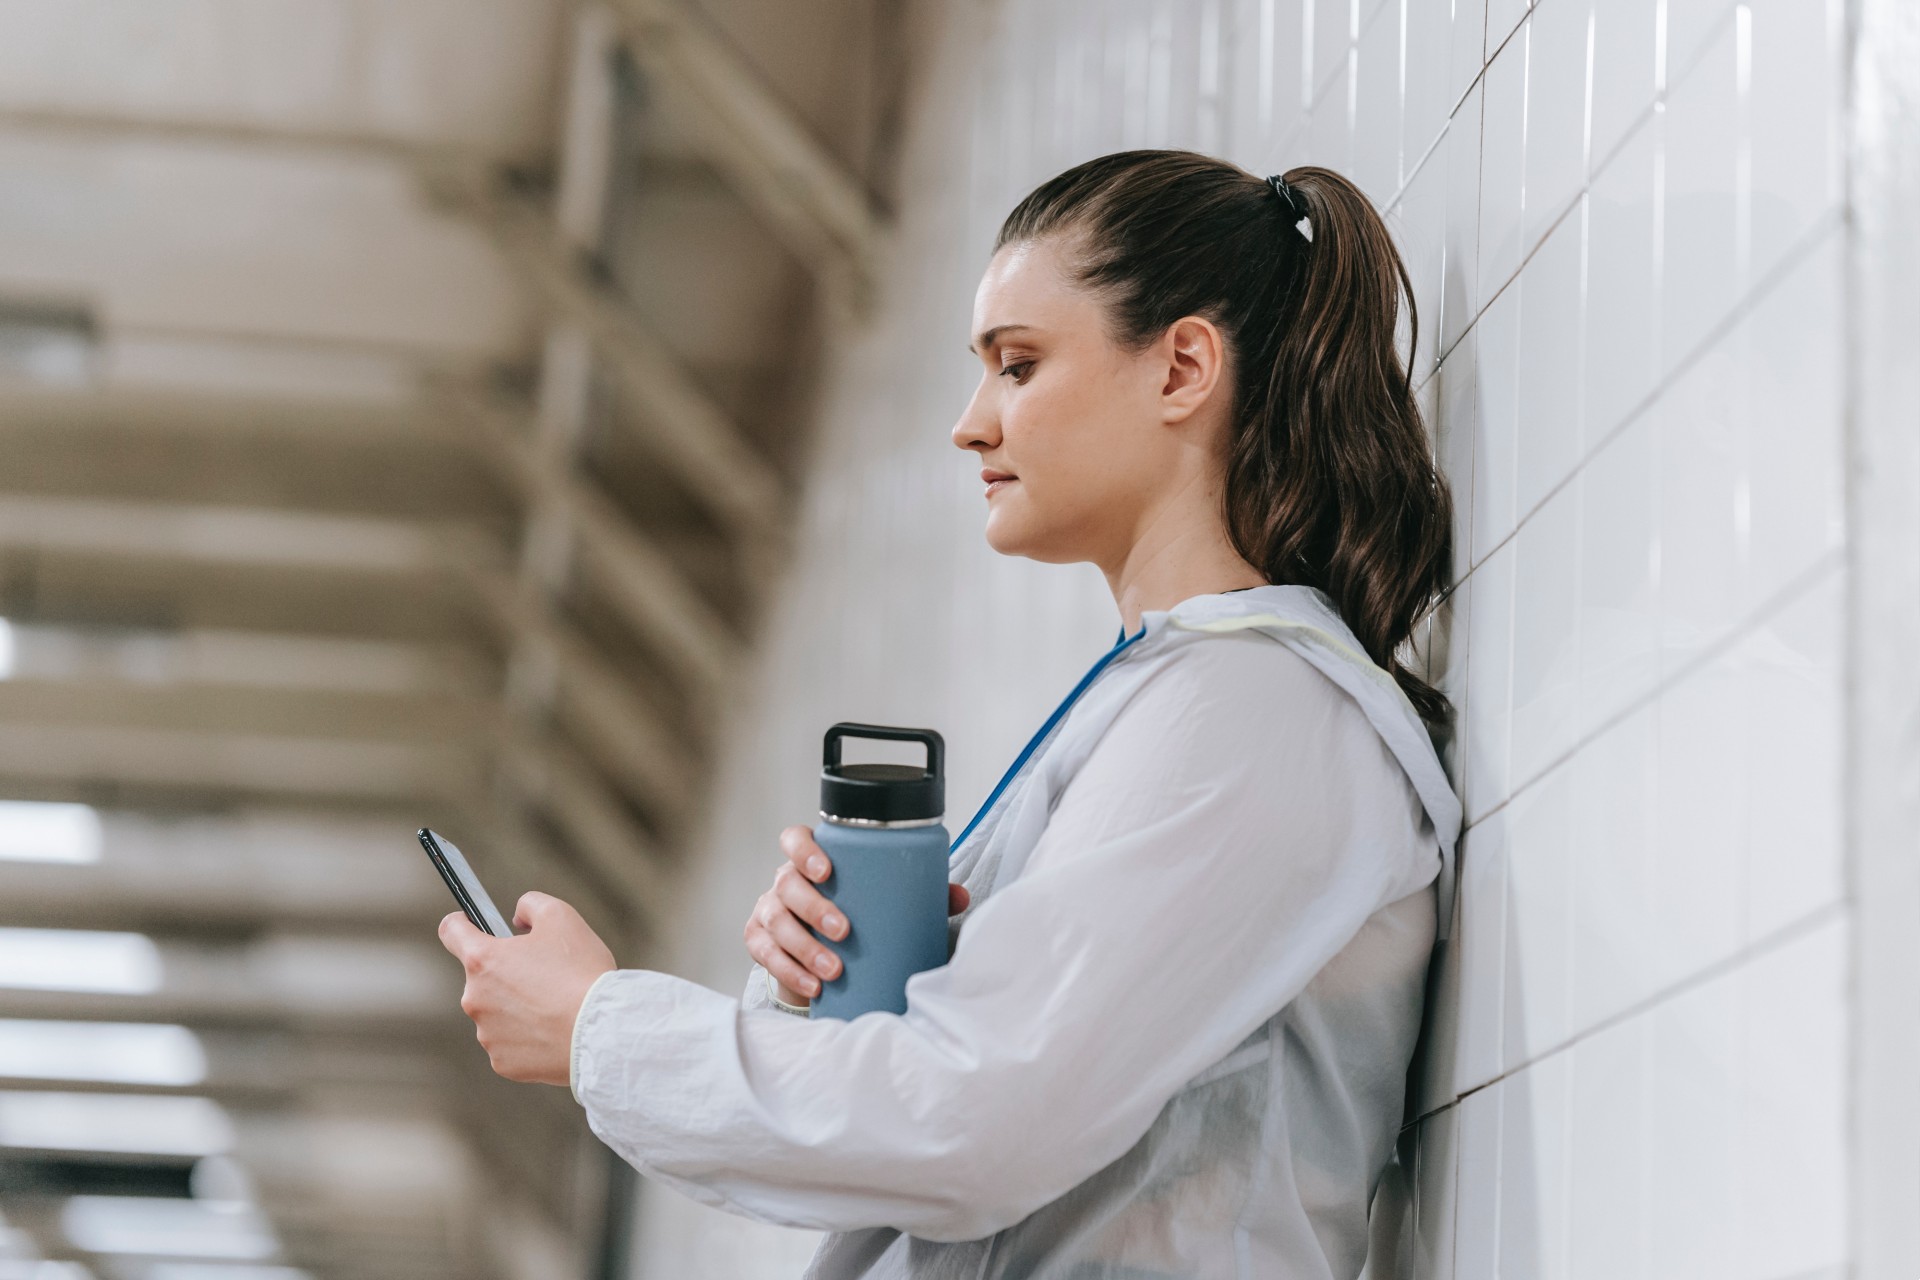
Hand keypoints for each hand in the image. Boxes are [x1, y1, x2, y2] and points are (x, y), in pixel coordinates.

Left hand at [439, 891, 615, 1084]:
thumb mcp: (561, 916)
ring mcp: (486, 1035)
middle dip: (507, 972)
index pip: (451, 931)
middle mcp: (475, 998)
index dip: (462, 923)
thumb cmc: (581, 972)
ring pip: (497, 1012)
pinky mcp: (503, 1063)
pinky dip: (528, 1037)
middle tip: (545, 974)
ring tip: (556, 1006)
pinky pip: (510, 1043)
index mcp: (483, 960)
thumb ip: (530, 905)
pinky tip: (554, 1031)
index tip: (472, 924)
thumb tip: (516, 920)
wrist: (601, 1032)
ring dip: (518, 1007)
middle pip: (482, 977)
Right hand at [744, 825, 970, 1006]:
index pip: (794, 839)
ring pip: (776, 923)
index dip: (804, 850)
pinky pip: (766, 954)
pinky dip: (790, 971)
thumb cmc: (856, 913)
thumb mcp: (882, 900)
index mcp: (812, 860)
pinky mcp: (758, 942)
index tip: (826, 869)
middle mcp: (784, 881)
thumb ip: (920, 893)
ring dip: (804, 948)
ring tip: (833, 970)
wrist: (824, 951)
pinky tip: (814, 986)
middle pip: (786, 884)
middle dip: (813, 908)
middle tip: (844, 931)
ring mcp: (767, 911)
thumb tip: (959, 896)